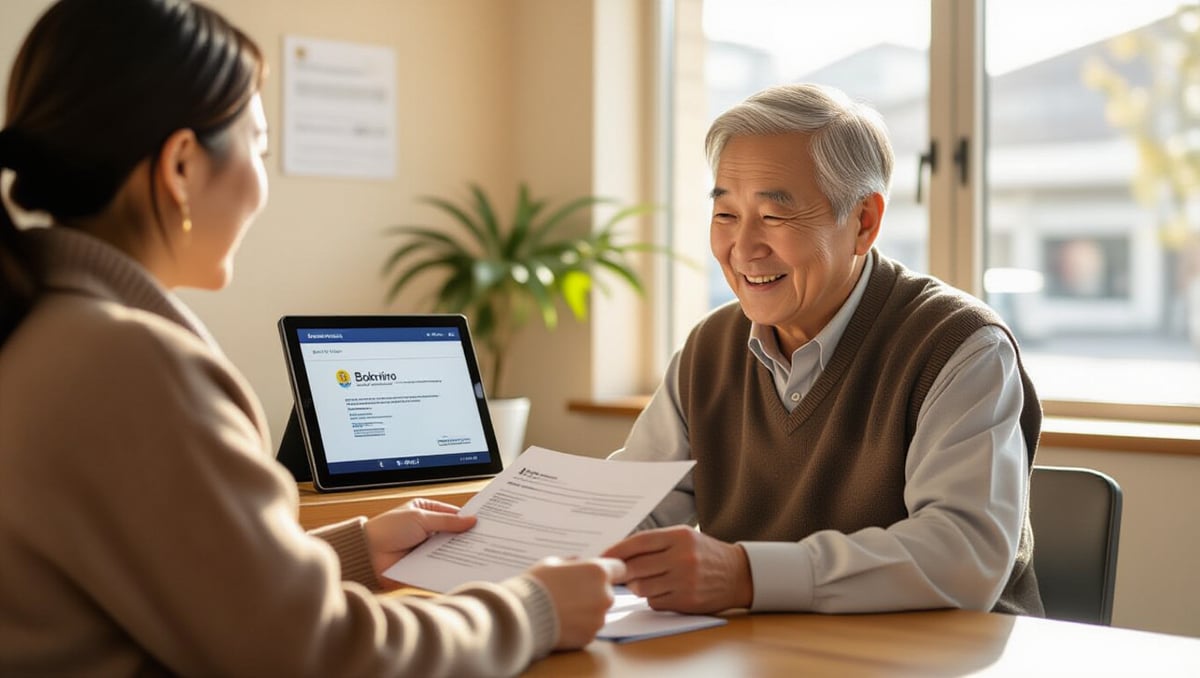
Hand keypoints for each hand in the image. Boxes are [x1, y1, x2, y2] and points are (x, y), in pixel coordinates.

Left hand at [363, 499, 476, 588]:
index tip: (485, 523)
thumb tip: (472, 521)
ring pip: (448, 550)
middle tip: (488, 540)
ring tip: (481, 554)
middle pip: (453, 533)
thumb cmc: (388, 529)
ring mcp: (425, 548)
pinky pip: (440, 565)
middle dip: (466, 537)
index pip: (453, 514)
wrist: (367, 553)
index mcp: (426, 511)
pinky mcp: (423, 565)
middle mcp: (427, 529)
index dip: (468, 518)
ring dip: (460, 552)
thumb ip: (448, 521)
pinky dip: (450, 566)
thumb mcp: (421, 518)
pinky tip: (464, 567)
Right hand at [526, 557, 623, 650]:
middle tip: (570, 593)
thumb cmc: (536, 585)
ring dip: (586, 610)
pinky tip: (561, 621)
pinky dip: (578, 626)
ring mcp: (598, 619)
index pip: (619, 568)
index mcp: (598, 572)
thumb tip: (578, 562)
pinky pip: (588, 628)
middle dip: (593, 592)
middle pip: (607, 592)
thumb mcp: (552, 563)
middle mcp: (604, 596)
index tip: (596, 574)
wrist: (522, 616)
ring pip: (597, 612)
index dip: (608, 570)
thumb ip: (572, 563)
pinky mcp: (590, 637)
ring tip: (562, 608)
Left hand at [602, 525, 751, 613]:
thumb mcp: (685, 537)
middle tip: (614, 575)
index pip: (638, 542)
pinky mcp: (687, 601)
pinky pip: (655, 602)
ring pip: (643, 587)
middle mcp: (682, 558)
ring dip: (637, 586)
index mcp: (679, 536)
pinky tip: (661, 591)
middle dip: (622, 572)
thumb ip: (656, 544)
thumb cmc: (705, 554)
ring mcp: (685, 581)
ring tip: (642, 582)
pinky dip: (652, 598)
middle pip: (636, 567)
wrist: (738, 574)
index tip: (602, 556)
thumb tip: (620, 555)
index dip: (616, 550)